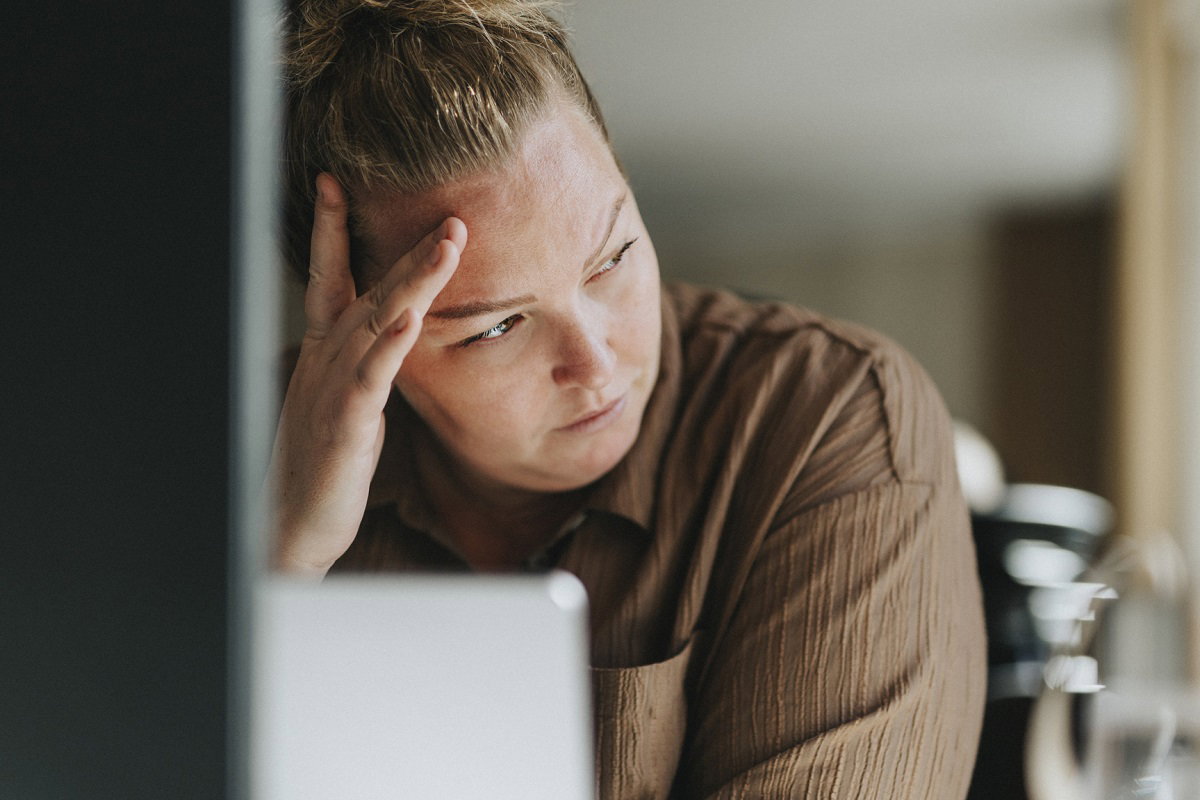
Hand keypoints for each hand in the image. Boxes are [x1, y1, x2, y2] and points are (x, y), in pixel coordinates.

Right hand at [271, 173, 465, 575]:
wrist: (289, 524)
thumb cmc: (321, 463)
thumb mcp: (344, 401)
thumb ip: (365, 362)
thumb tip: (393, 329)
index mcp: (323, 352)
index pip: (328, 279)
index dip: (330, 230)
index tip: (336, 183)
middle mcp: (325, 360)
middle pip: (368, 291)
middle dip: (406, 248)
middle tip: (448, 215)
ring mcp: (332, 388)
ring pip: (376, 322)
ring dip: (412, 282)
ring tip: (446, 247)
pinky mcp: (344, 424)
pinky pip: (370, 378)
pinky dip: (391, 346)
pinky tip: (413, 318)